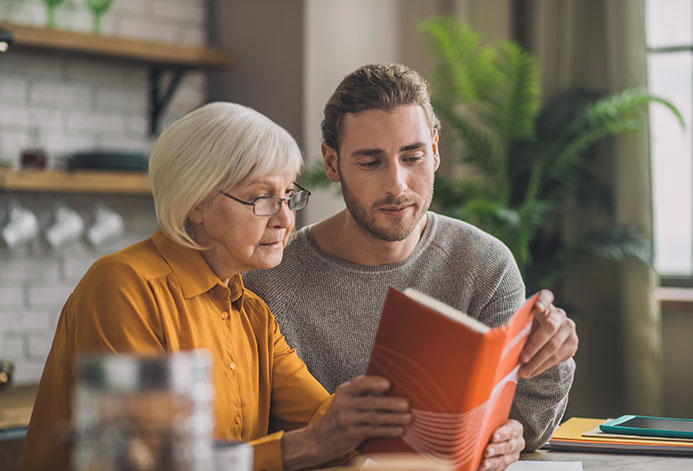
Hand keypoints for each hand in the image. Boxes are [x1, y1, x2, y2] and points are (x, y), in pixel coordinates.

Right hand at [282, 375, 410, 468]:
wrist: (322, 437)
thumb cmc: (342, 414)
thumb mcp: (347, 399)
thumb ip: (363, 392)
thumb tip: (392, 387)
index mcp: (345, 391)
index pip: (360, 384)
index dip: (374, 383)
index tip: (388, 384)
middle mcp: (344, 403)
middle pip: (371, 402)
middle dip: (390, 404)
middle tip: (406, 404)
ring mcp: (347, 419)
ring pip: (374, 418)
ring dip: (394, 418)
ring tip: (409, 418)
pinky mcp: (351, 433)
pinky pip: (373, 431)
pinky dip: (388, 430)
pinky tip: (399, 429)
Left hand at [478, 420, 523, 470]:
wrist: (491, 438)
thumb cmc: (490, 425)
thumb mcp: (491, 419)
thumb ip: (486, 417)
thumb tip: (473, 411)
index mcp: (515, 429)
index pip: (512, 430)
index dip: (503, 433)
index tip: (493, 436)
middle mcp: (516, 443)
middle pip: (508, 446)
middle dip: (497, 449)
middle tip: (487, 450)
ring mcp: (511, 456)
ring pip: (503, 459)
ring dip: (493, 461)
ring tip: (484, 462)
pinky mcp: (503, 465)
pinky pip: (498, 467)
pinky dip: (490, 467)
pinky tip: (483, 466)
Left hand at [518, 289, 577, 377]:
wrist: (549, 338)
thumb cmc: (530, 329)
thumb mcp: (525, 324)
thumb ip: (519, 327)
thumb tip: (501, 340)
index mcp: (545, 304)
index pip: (546, 296)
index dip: (543, 301)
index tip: (538, 307)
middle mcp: (559, 315)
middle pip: (549, 328)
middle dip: (534, 346)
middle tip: (522, 359)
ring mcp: (569, 329)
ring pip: (554, 347)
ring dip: (537, 362)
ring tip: (523, 372)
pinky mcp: (573, 343)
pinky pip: (558, 357)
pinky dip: (543, 366)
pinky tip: (532, 371)